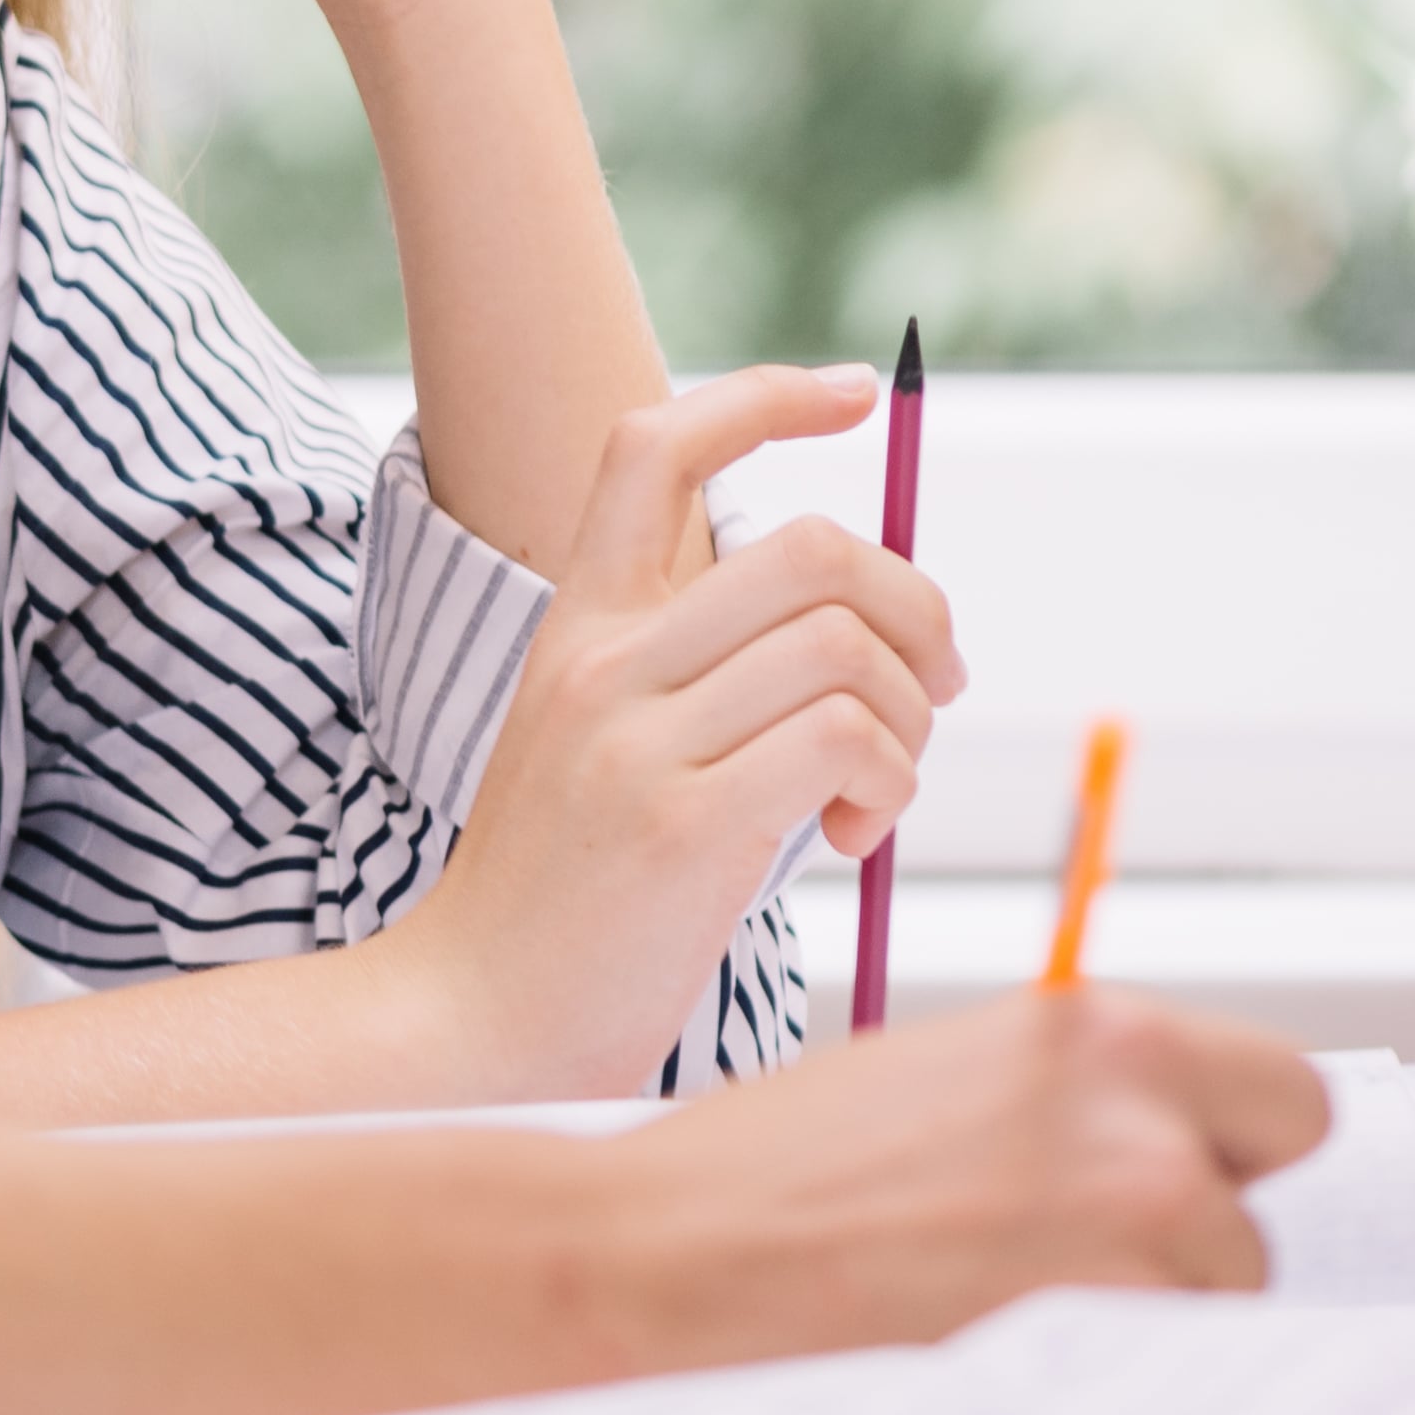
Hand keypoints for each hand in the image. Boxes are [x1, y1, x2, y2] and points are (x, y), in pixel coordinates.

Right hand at [382, 367, 959, 1096]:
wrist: (477, 1020)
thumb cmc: (569, 892)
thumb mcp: (600, 740)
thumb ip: (698, 666)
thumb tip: (864, 619)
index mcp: (578, 625)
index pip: (655, 446)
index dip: (766, 395)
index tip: (854, 394)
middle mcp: (603, 662)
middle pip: (811, 548)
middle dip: (915, 606)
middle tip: (937, 686)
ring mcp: (638, 741)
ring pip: (848, 648)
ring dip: (910, 719)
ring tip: (874, 791)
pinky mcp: (686, 827)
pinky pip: (848, 741)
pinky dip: (889, 783)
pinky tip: (848, 835)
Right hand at [612, 988, 1336, 1351]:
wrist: (683, 1240)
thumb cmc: (789, 1166)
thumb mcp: (960, 1075)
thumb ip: (1080, 1096)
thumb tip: (1174, 1147)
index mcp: (1099, 1025)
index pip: (1287, 1093)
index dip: (1241, 1143)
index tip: (1205, 1173)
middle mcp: (1138, 1104)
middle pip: (1283, 1189)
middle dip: (1225, 1216)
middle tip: (1122, 1243)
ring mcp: (1127, 1214)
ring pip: (1228, 1284)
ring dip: (1159, 1297)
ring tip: (1026, 1291)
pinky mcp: (1097, 1317)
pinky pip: (1171, 1356)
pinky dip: (1115, 1358)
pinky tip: (1020, 1335)